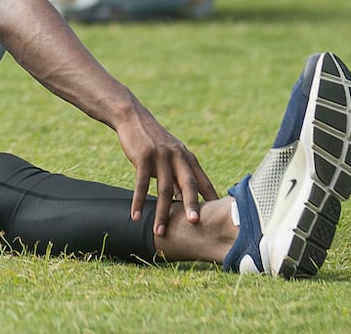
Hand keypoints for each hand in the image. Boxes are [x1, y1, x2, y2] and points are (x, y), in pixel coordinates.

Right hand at [115, 104, 218, 236]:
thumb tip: (184, 201)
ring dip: (161, 212)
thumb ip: (179, 176)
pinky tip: (135, 216)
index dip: (210, 199)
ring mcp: (160, 156)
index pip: (202, 182)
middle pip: (187, 184)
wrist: (133, 118)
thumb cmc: (154, 142)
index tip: (217, 218)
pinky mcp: (143, 156)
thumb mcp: (171, 156)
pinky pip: (141, 183)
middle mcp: (178, 156)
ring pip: (163, 188)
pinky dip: (138, 201)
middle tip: (195, 224)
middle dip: (191, 205)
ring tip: (159, 232)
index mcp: (187, 158)